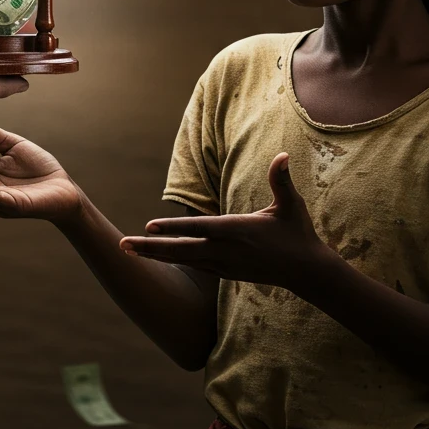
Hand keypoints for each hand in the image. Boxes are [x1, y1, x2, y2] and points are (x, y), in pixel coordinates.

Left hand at [120, 153, 327, 289]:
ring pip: (182, 260)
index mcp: (236, 231)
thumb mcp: (291, 205)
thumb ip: (281, 180)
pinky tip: (157, 259)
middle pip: (179, 250)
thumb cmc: (298, 234)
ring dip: (154, 255)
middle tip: (120, 245)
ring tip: (128, 251)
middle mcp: (225, 250)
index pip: (197, 227)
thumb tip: (284, 155)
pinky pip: (193, 267)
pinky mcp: (226, 273)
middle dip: (148, 247)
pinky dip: (173, 262)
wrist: (307, 272)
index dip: (171, 227)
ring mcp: (224, 265)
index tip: (147, 226)